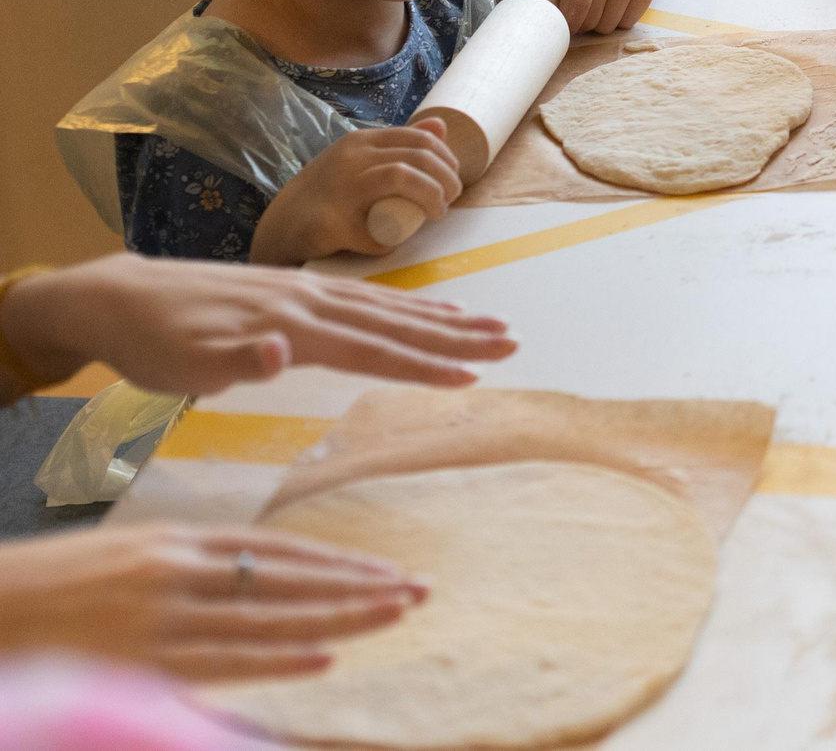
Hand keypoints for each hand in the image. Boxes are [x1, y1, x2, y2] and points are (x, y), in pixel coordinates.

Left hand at [0, 253, 513, 394]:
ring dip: (443, 317)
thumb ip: (235, 361)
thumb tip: (281, 352)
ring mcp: (307, 291)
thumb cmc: (152, 342)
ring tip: (489, 324)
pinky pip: (369, 298)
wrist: (119, 296)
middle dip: (457, 334)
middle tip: (511, 342)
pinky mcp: (297, 290)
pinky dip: (408, 305)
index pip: (372, 348)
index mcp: (293, 323)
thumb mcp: (182, 363)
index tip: (474, 376)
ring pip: (389, 305)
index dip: (424, 364)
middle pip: (397, 320)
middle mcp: (311, 300)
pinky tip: (427, 311)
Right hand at [0, 523, 425, 681]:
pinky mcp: (141, 657)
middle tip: (419, 591)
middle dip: (357, 587)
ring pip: (271, 617)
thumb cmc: (49, 588)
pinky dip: (276, 659)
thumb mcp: (126, 559)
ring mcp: (161, 615)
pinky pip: (224, 659)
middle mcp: (178, 570)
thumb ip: (186, 570)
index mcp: (176, 541)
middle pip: (289, 579)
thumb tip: (247, 585)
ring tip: (394, 617)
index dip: (336, 562)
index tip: (386, 572)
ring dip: (338, 618)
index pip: (276, 550)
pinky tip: (324, 658)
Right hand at [248, 121, 461, 265]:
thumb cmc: (328, 196)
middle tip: (450, 199)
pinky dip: (388, 241)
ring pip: (400, 176)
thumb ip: (396, 145)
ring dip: (431, 197)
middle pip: (417, 157)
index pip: (418, 139)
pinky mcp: (329, 222)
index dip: (446, 158)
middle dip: (446, 179)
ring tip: (437, 214)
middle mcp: (349, 158)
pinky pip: (371, 232)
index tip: (452, 179)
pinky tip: (390, 244)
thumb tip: (440, 126)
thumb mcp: (361, 162)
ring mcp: (338, 188)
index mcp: (361, 142)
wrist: (279, 228)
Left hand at [519, 0, 657, 31]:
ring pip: (611, 24)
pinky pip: (630, 20)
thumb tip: (525, 6)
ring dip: (598, 22)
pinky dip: (618, 18)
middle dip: (580, 22)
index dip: (567, 22)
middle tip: (574, 8)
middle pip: (593, 17)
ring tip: (594, 1)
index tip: (559, 24)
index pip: (577, 2)